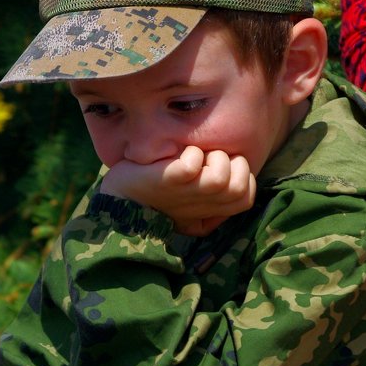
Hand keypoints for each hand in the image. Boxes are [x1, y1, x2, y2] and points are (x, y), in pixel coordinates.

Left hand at [102, 146, 256, 235]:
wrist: (119, 206)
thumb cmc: (158, 196)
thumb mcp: (191, 198)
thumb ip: (213, 189)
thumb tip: (232, 165)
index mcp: (211, 211)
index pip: (247, 197)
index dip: (242, 176)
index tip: (220, 169)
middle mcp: (202, 205)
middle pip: (239, 185)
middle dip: (231, 163)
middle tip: (209, 160)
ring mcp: (186, 194)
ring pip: (221, 175)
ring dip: (212, 157)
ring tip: (194, 156)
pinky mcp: (168, 180)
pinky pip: (191, 164)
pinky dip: (189, 154)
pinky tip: (177, 156)